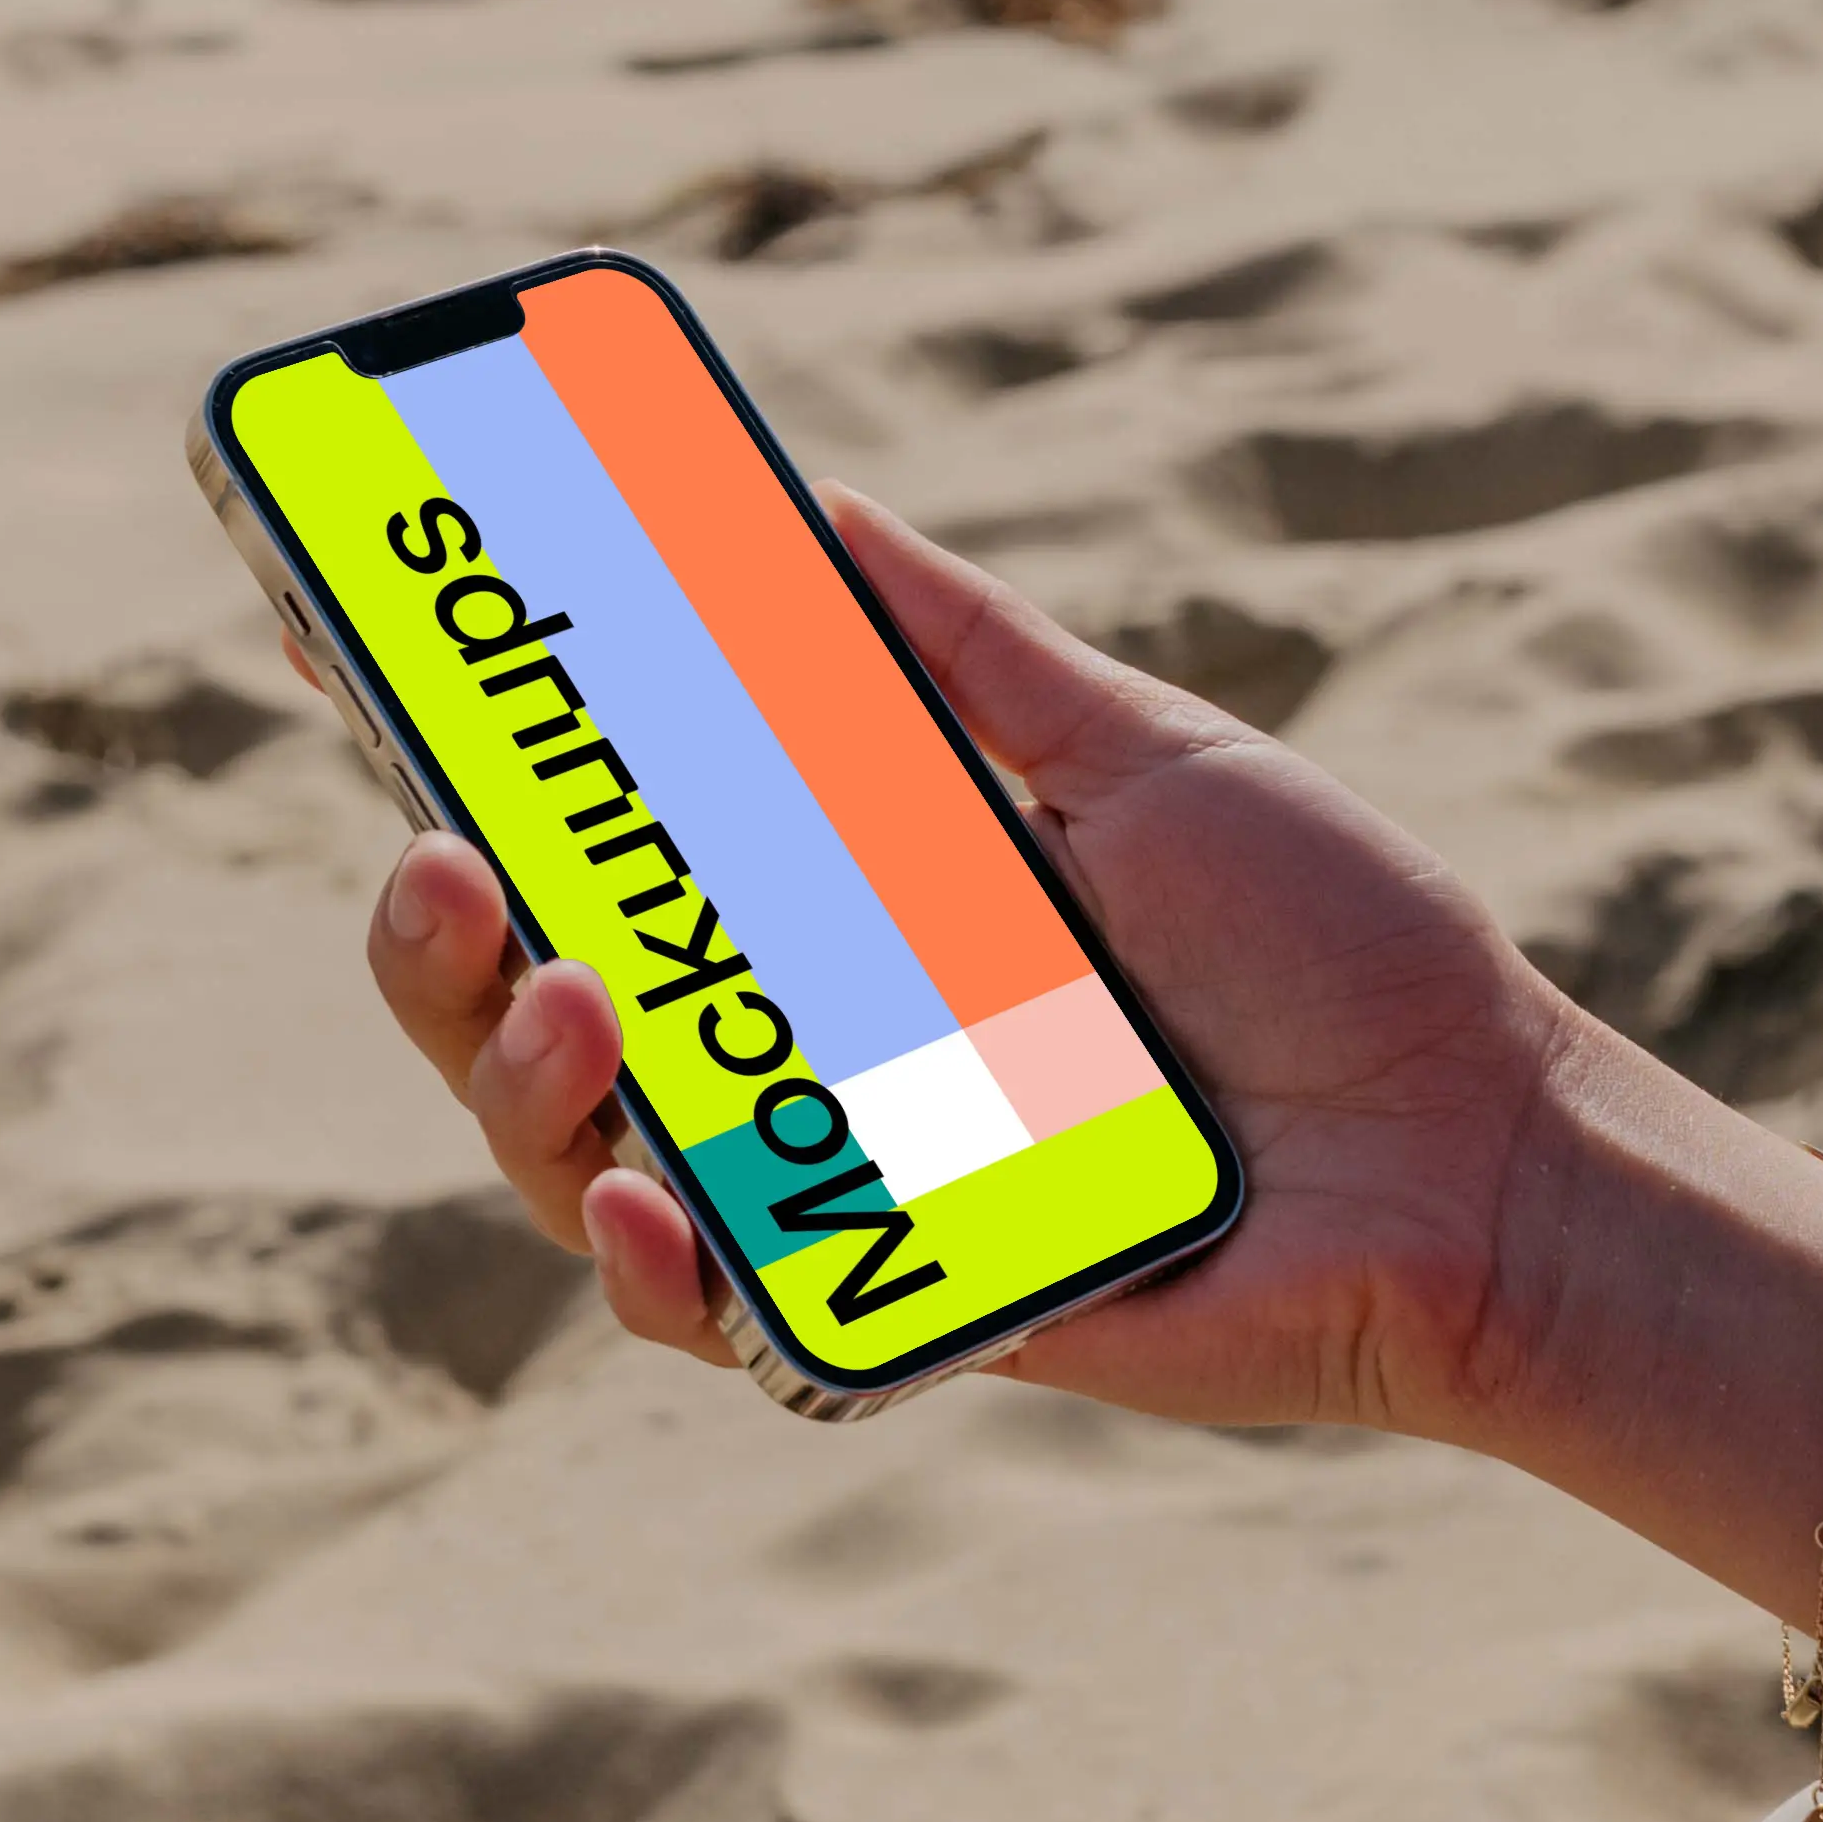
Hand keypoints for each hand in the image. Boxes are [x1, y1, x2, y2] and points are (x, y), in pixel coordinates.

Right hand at [359, 492, 1577, 1436]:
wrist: (1476, 1149)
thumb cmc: (1337, 953)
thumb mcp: (1139, 757)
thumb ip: (968, 654)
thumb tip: (813, 507)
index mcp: (843, 910)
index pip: (603, 843)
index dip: (463, 774)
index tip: (345, 658)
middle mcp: (807, 1052)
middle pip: (533, 1012)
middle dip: (431, 946)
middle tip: (435, 862)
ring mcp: (835, 1189)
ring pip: (579, 1160)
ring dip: (517, 1083)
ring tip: (563, 1001)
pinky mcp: (893, 1314)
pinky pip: (714, 1311)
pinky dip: (652, 1260)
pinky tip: (641, 1200)